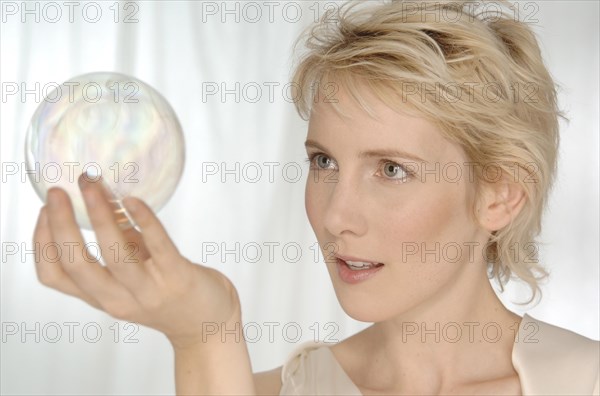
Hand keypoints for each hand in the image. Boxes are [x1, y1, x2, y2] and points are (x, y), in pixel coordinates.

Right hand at [33, 175, 240, 349]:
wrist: (207, 323)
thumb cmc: (165, 292)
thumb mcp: (131, 275)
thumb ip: (116, 243)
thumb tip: (99, 196)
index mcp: (101, 297)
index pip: (54, 276)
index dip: (42, 242)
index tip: (44, 211)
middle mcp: (119, 299)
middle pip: (76, 264)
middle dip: (61, 225)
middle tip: (57, 192)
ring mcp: (149, 290)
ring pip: (114, 254)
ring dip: (99, 215)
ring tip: (92, 185)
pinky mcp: (178, 277)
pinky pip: (158, 245)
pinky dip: (144, 220)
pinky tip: (133, 201)